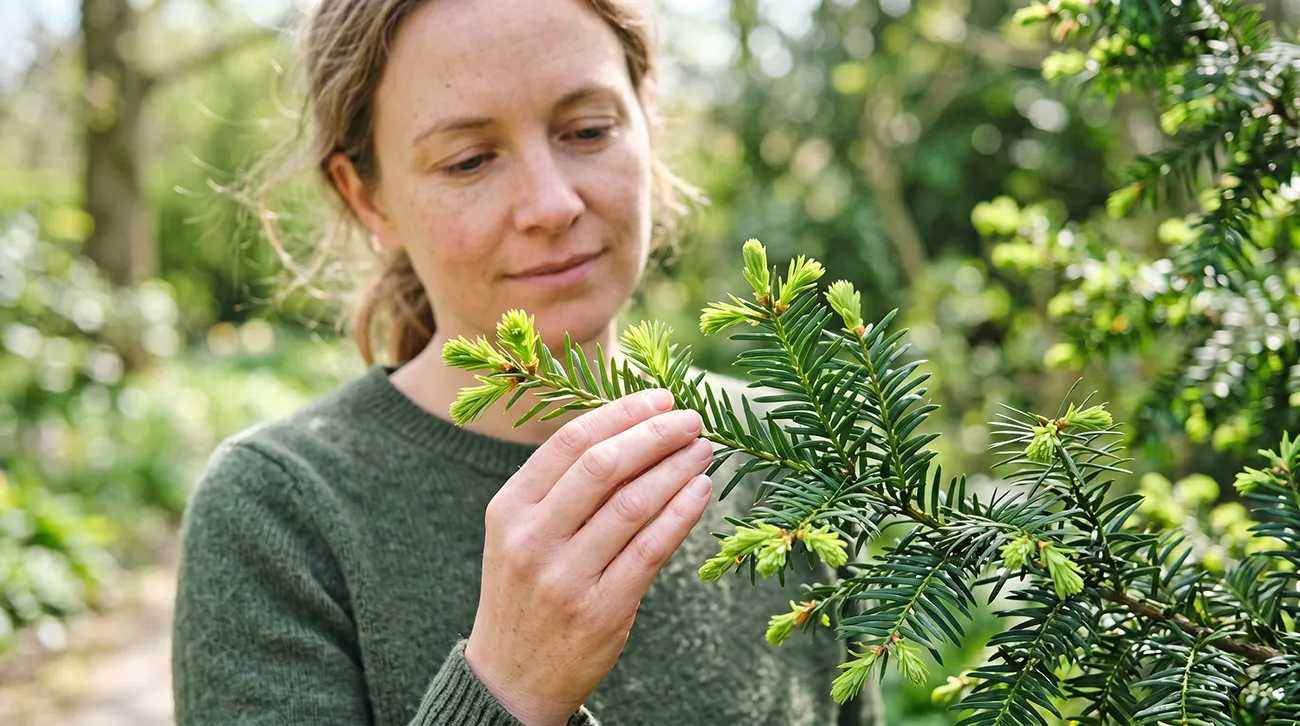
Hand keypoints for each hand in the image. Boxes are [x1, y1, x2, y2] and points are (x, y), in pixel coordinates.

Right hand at [464, 388, 712, 725]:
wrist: (510, 678)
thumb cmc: (526, 590)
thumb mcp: (520, 532)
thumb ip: (561, 486)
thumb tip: (632, 427)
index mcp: (509, 509)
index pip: (570, 442)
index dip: (621, 413)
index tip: (661, 398)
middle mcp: (532, 540)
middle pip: (603, 466)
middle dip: (655, 435)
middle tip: (691, 419)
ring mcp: (565, 578)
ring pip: (632, 505)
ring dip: (676, 470)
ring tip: (703, 451)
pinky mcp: (600, 611)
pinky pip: (650, 550)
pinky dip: (681, 514)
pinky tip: (701, 492)